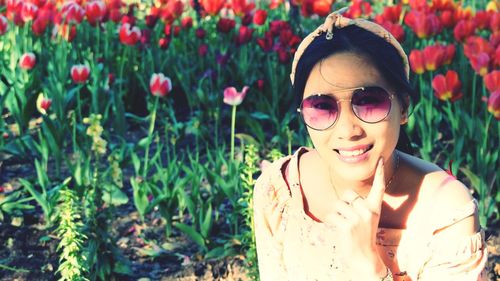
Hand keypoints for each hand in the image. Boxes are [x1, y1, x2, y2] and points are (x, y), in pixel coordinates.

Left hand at [325, 157, 386, 277]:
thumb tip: (346, 196)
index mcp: (374, 208)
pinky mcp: (347, 226)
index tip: (380, 159)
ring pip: (337, 204)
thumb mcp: (366, 218)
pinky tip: (340, 230)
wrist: (364, 257)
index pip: (378, 187)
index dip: (379, 172)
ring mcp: (357, 218)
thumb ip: (359, 206)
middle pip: (347, 194)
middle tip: (350, 219)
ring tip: (345, 226)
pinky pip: (331, 215)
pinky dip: (331, 222)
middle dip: (344, 204)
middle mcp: (368, 211)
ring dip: (337, 214)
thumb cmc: (362, 235)